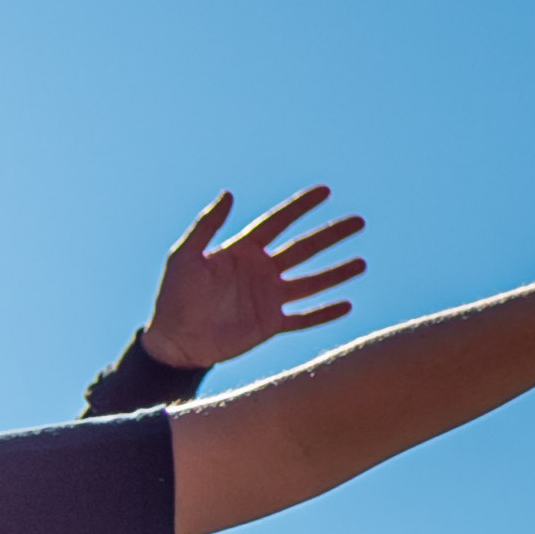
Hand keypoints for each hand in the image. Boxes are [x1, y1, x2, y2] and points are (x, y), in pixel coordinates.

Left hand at [143, 185, 365, 373]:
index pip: (277, 223)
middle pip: (303, 248)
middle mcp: (260, 271)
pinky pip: (303, 318)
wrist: (173, 343)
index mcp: (241, 252)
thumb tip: (228, 193)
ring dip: (336, 273)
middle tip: (359, 222)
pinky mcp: (269, 324)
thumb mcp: (184, 257)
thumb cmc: (173, 298)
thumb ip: (206, 226)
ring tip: (361, 263)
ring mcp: (267, 298)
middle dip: (330, 235)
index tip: (325, 191)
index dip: (300, 207)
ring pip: (310, 282)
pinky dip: (323, 313)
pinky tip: (347, 304)